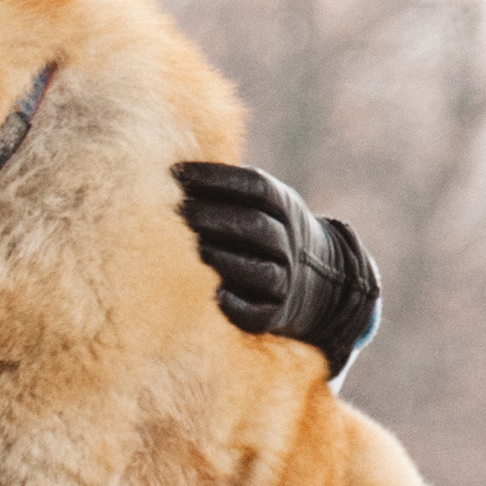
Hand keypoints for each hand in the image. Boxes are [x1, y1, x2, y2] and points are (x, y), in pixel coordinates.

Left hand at [172, 162, 380, 378]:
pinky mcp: (275, 314)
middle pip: (253, 225)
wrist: (316, 283)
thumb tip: (168, 172)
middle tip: (173, 212)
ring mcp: (286, 278)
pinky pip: (256, 311)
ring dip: (219, 258)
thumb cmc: (264, 233)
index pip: (255, 186)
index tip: (178, 173)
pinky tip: (211, 294)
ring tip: (185, 250)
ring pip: (256, 269)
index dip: (216, 178)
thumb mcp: (262, 204)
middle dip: (210, 217)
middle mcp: (288, 241)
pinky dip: (233, 304)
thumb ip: (227, 191)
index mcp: (284, 206)